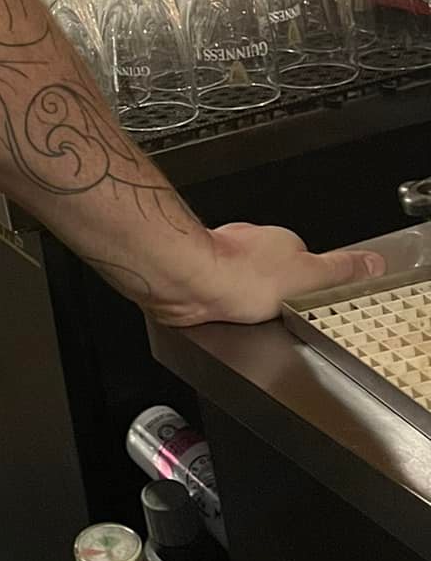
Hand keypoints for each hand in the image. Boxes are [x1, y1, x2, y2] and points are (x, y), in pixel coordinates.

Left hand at [151, 221, 384, 327]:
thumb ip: (339, 270)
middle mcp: (251, 244)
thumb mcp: (308, 277)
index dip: (313, 285)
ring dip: (249, 298)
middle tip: (282, 316)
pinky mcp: (202, 276)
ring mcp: (223, 258)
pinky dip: (226, 304)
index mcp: (282, 241)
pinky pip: (222, 293)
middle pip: (276, 272)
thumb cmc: (237, 276)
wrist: (187, 282)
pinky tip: (229, 317)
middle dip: (278, 294)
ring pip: (246, 282)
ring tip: (254, 319)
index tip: (316, 302)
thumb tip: (372, 263)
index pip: (308, 262)